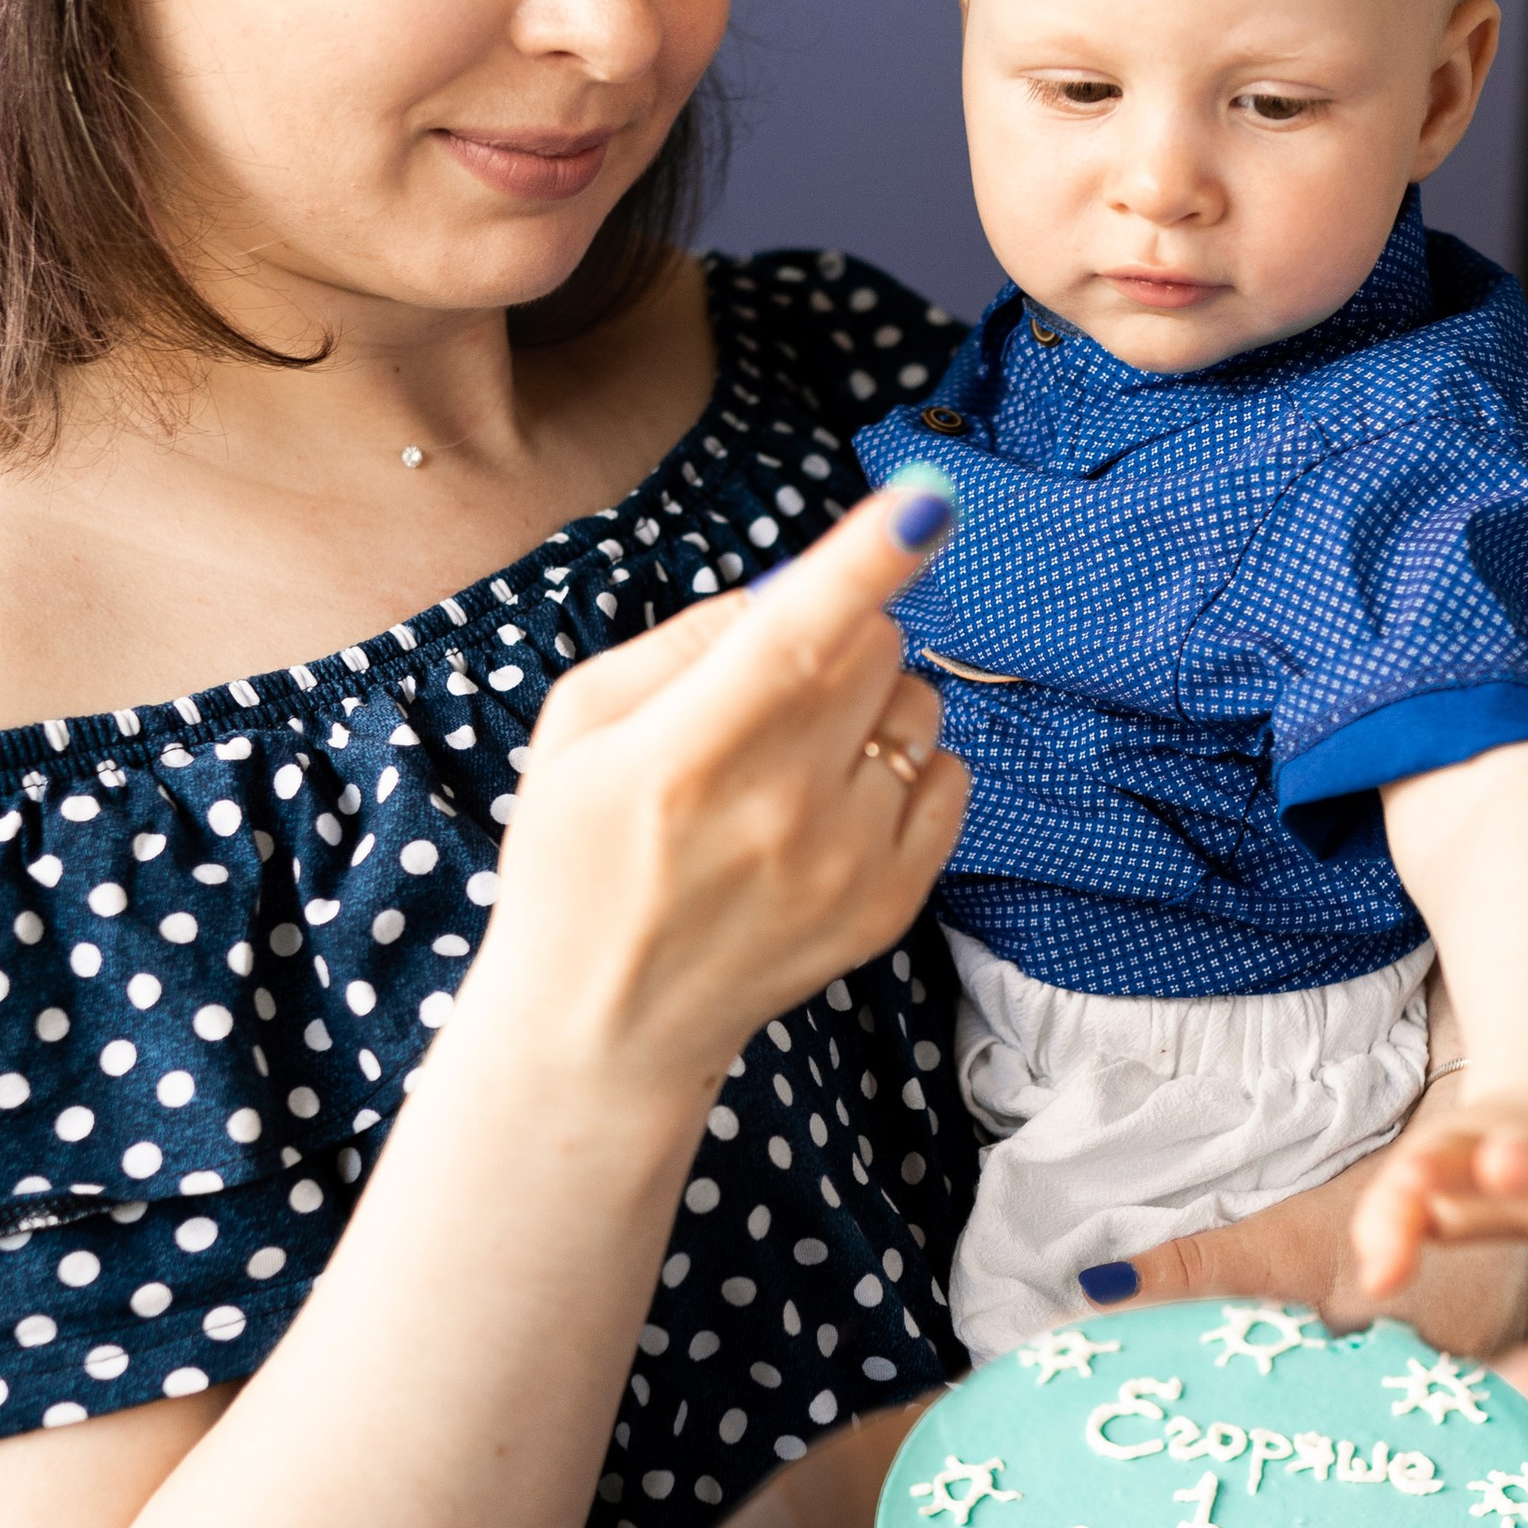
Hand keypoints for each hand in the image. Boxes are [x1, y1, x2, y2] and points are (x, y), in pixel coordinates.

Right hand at [478, 482, 970, 1101]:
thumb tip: (786, 591)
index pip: (796, 635)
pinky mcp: (889, 905)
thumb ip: (681, 643)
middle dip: (838, 633)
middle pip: (874, 647)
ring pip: (920, 708)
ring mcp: (845, 864)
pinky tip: (838, 803)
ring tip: (798, 761)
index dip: (866, 559)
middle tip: (774, 686)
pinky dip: (906, 769)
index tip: (928, 503)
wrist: (605, 1023)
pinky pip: (951, 780)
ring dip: (873, 705)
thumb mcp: (576, 728)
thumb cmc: (578, 860)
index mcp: (687, 756)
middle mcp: (779, 810)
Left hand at [1352, 1087, 1527, 1297]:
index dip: (1404, 1200)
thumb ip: (1392, 1228)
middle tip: (1504, 1173)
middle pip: (1525, 1148)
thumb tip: (1373, 1281)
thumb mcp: (1431, 1195)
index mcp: (1466, 1148)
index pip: (1429, 1163)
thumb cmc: (1478, 1177)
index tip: (1393, 1236)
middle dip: (1517, 1160)